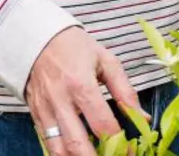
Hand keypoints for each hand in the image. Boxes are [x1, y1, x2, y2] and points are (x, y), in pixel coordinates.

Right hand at [24, 27, 141, 154]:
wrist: (38, 36)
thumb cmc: (74, 46)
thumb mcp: (105, 60)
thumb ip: (125, 90)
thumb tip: (143, 117)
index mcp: (81, 84)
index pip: (103, 125)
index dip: (120, 144)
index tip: (130, 152)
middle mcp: (61, 100)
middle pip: (78, 145)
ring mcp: (45, 109)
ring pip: (59, 150)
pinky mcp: (36, 114)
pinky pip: (47, 144)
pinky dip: (61, 155)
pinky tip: (75, 155)